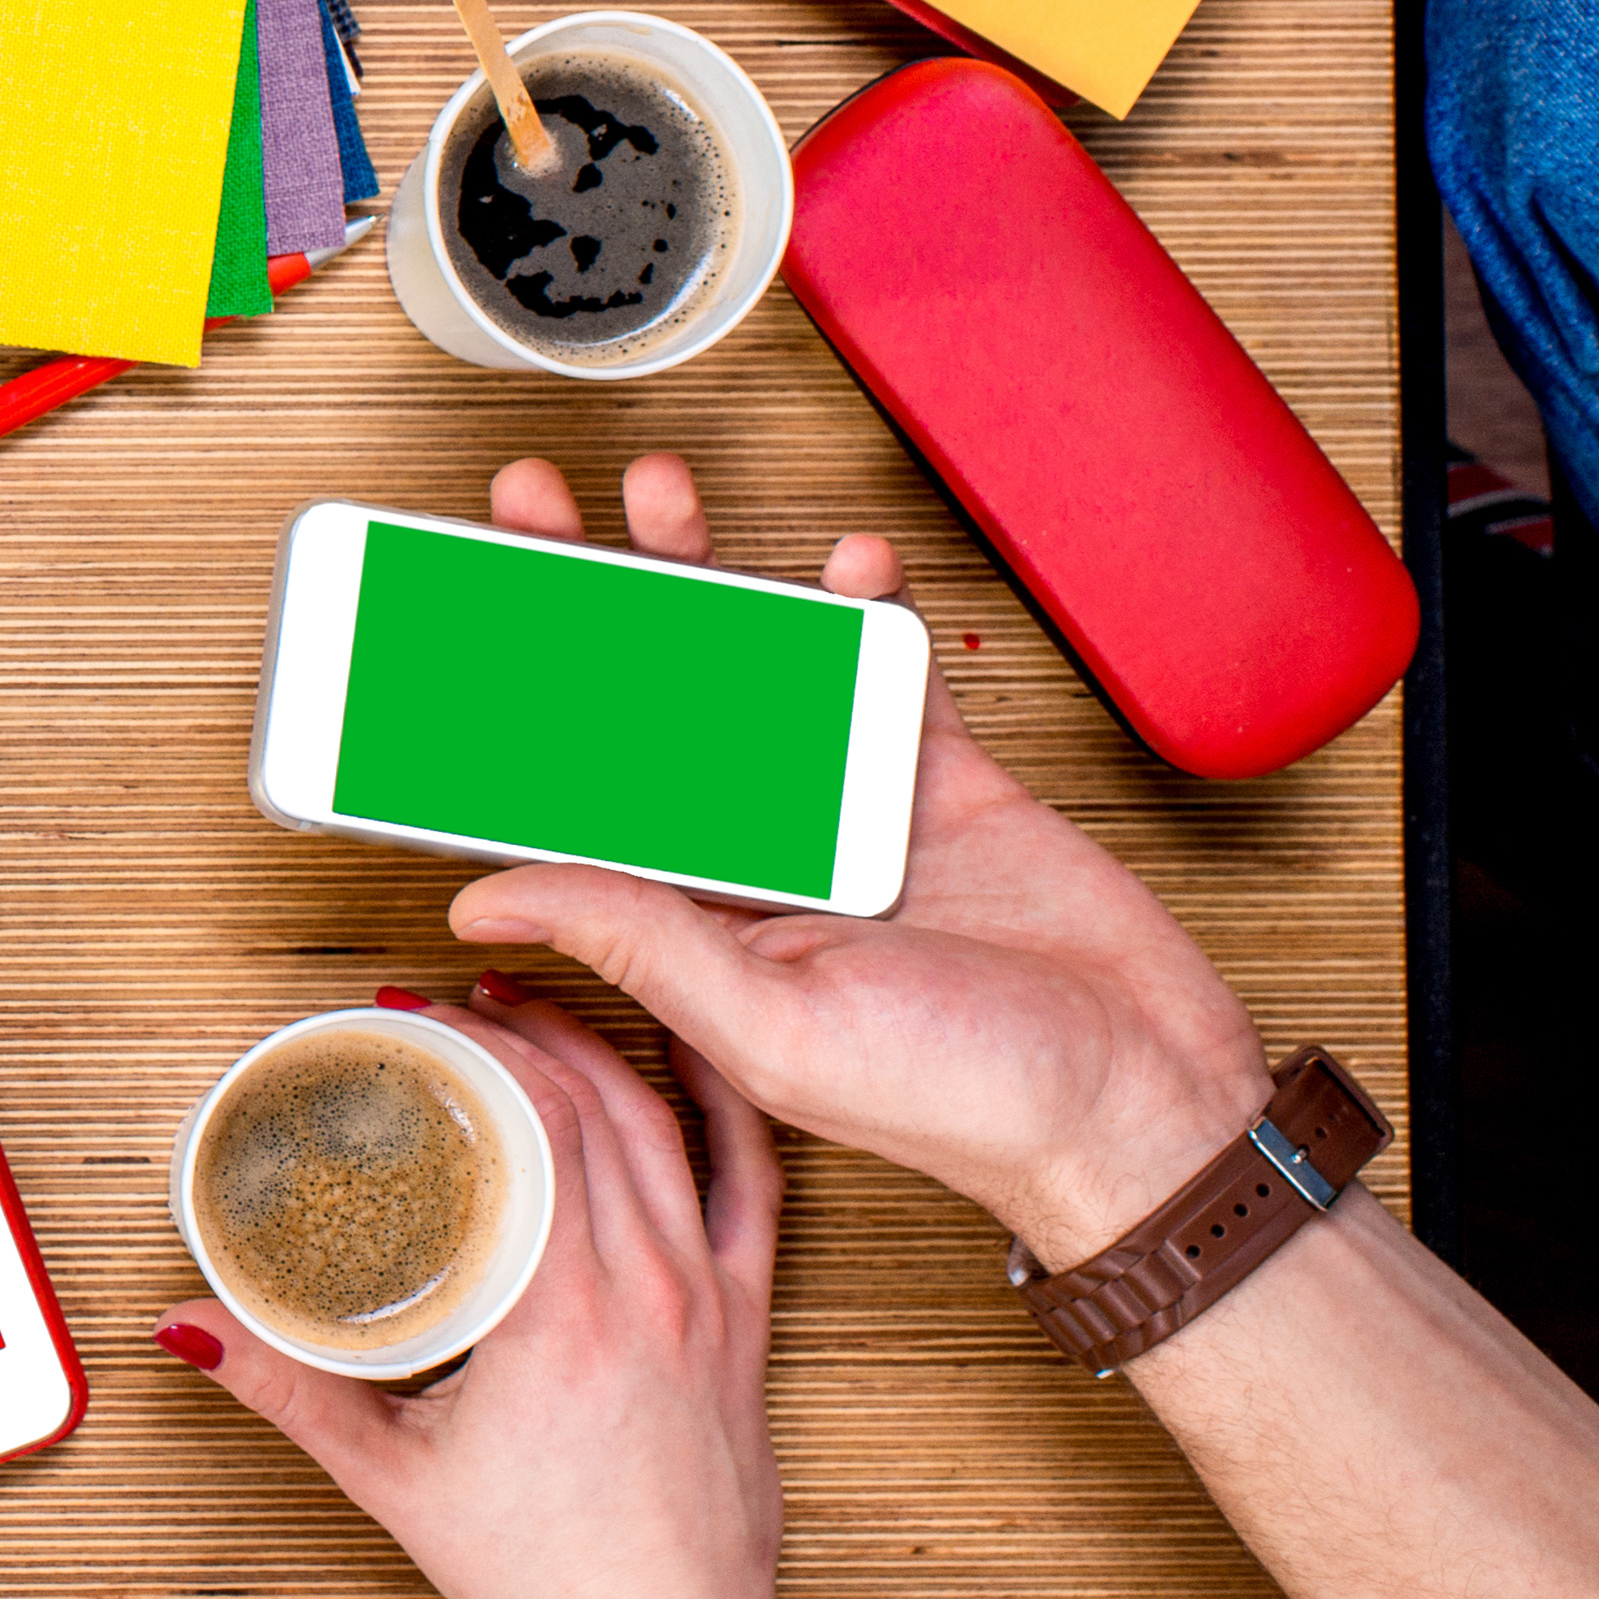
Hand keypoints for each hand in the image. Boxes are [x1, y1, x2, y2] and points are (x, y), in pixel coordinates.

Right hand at [172, 989, 785, 1598]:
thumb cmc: (551, 1576)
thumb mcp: (394, 1475)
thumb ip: (288, 1389)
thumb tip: (197, 1329)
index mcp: (567, 1312)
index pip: (539, 1121)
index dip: (478, 1046)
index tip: (421, 1018)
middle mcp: (652, 1287)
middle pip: (597, 1103)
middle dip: (524, 1032)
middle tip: (458, 1007)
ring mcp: (712, 1299)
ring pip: (670, 1128)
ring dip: (604, 1054)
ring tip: (542, 1017)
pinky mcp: (748, 1322)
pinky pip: (752, 1185)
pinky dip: (720, 1109)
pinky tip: (690, 1064)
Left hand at [440, 459, 1267, 1272]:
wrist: (1143, 1098)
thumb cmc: (966, 1102)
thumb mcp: (772, 1026)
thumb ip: (638, 944)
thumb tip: (484, 898)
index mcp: (693, 925)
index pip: (573, 796)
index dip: (512, 708)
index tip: (455, 625)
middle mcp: (756, 858)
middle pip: (642, 704)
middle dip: (587, 602)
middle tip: (531, 507)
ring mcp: (846, 807)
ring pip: (752, 668)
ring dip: (707, 577)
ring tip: (660, 496)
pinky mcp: (941, 776)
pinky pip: (884, 670)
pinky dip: (863, 604)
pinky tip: (843, 560)